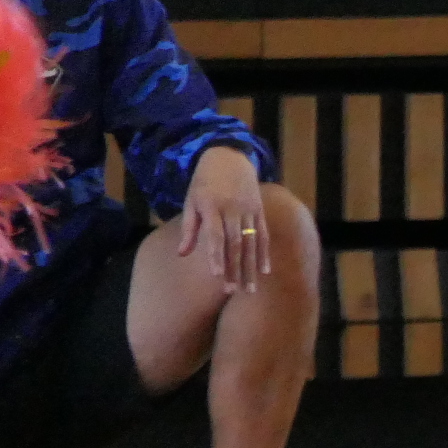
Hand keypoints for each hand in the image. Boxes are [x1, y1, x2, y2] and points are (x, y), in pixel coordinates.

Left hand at [178, 145, 268, 294]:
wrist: (229, 156)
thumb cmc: (204, 182)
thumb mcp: (191, 200)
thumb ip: (190, 228)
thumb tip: (182, 254)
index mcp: (212, 206)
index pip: (215, 235)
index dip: (217, 256)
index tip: (217, 276)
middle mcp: (233, 209)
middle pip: (235, 243)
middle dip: (235, 268)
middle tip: (233, 290)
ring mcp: (249, 210)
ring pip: (251, 242)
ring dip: (250, 267)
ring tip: (250, 288)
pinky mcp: (259, 210)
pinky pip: (263, 234)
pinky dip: (265, 253)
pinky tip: (265, 270)